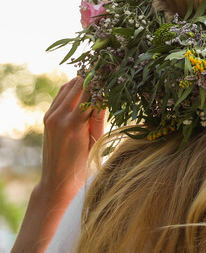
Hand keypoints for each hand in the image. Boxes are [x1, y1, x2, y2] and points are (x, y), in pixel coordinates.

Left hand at [36, 77, 103, 205]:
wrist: (58, 180)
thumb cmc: (83, 164)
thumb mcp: (96, 140)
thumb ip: (99, 117)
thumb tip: (106, 94)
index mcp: (74, 123)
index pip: (90, 92)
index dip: (101, 81)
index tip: (113, 72)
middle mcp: (59, 116)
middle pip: (77, 84)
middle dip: (92, 77)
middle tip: (107, 73)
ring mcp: (50, 116)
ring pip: (67, 87)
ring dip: (82, 81)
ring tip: (98, 78)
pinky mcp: (47, 117)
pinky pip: (60, 96)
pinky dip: (72, 89)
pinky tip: (84, 89)